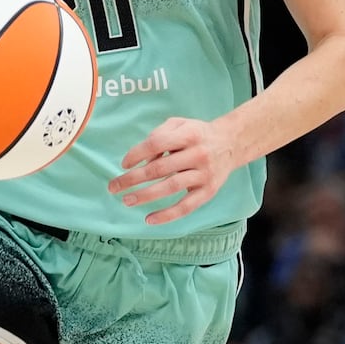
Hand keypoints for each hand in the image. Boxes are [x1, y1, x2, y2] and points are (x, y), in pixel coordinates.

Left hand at [110, 117, 238, 224]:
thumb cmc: (197, 134)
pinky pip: (186, 207)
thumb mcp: (179, 124)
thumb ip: (159, 135)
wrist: (231, 143)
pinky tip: (149, 219)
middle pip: (159, 168)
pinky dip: (167, 215)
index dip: (137, 154)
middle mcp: (197, 154)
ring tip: (126, 201)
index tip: (124, 164)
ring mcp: (204, 174)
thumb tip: (142, 161)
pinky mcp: (208, 191)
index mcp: (188, 134)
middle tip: (113, 187)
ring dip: (145, 196)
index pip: (156, 144)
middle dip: (133, 179)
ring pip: (170, 187)